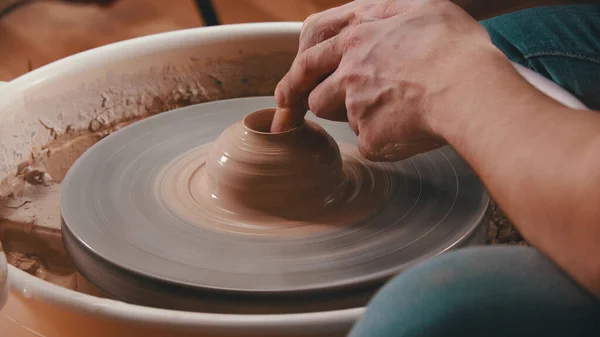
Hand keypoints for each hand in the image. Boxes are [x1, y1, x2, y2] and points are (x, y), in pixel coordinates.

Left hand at [272, 0, 508, 160]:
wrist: (469, 88)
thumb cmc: (454, 46)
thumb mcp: (421, 7)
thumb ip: (386, 13)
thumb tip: (373, 16)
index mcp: (358, 35)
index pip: (311, 52)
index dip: (296, 73)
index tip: (286, 91)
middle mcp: (349, 69)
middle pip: (313, 93)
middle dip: (307, 101)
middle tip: (300, 114)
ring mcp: (356, 104)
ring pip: (338, 117)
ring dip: (354, 116)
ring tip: (392, 109)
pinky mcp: (368, 135)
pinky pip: (369, 142)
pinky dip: (384, 139)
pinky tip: (410, 128)